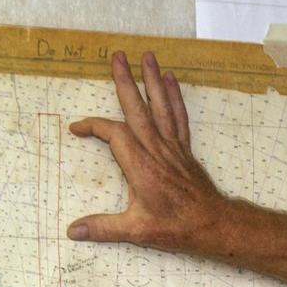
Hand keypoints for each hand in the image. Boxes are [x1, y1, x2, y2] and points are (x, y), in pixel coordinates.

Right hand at [67, 51, 223, 252]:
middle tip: (118, 56)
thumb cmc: (176, 227)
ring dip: (152, 80)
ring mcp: (172, 148)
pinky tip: (170, 79)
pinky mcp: (184, 150)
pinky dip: (174, 97)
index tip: (77, 128)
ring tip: (147, 56)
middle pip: (137, 109)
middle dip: (125, 82)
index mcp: (140, 166)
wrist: (212, 224)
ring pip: (160, 107)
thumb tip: (73, 231)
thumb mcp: (136, 231)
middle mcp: (156, 150)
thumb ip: (103, 228)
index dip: (93, 126)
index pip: (113, 134)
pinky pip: (179, 117)